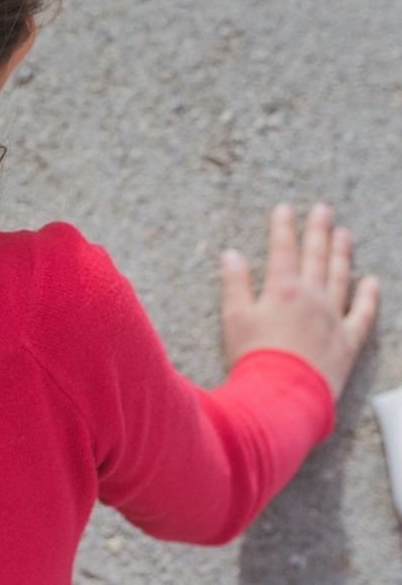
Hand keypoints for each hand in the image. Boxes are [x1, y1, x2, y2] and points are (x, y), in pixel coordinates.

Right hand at [220, 203, 379, 400]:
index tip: (286, 208)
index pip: (283, 250)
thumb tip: (231, 255)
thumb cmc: (254, 357)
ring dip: (342, 254)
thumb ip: (235, 284)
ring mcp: (333, 317)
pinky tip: (371, 282)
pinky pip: (363, 313)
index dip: (283, 227)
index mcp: (282, 290)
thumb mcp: (234, 318)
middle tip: (323, 210)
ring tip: (344, 234)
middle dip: (318, 230)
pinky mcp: (347, 340)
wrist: (283, 395)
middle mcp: (311, 298)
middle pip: (316, 257)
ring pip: (340, 277)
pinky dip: (369, 296)